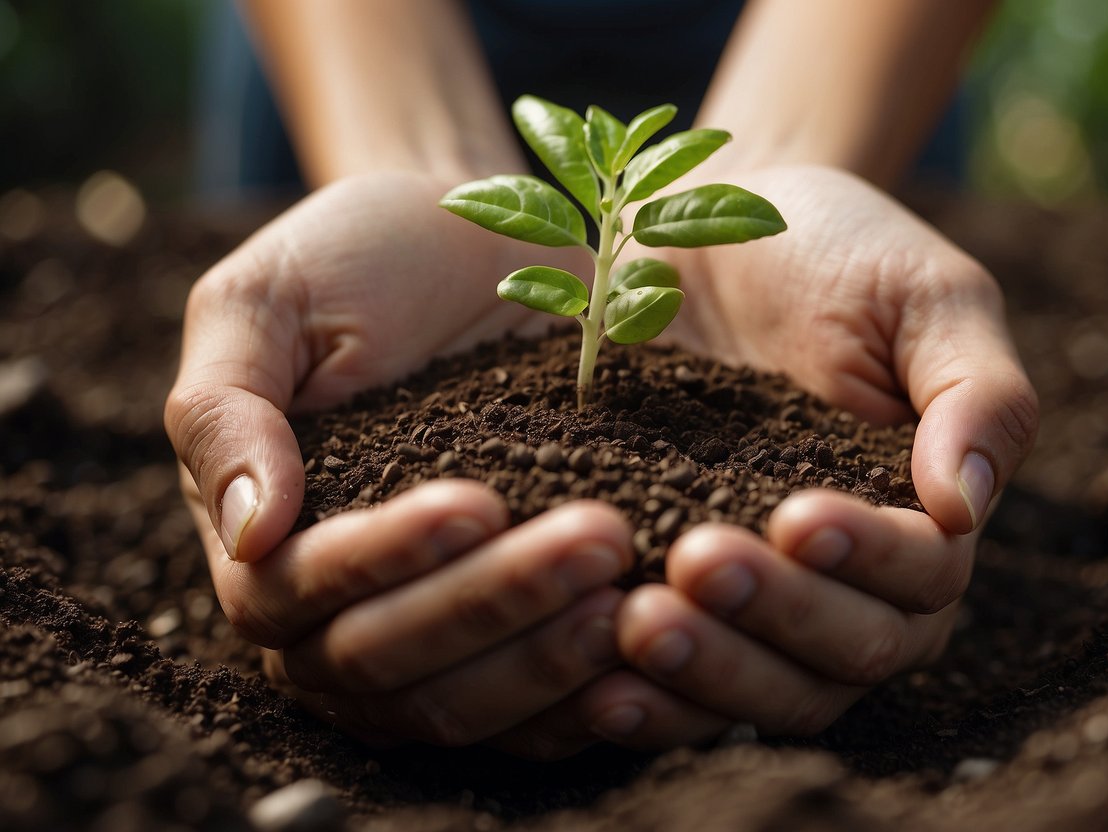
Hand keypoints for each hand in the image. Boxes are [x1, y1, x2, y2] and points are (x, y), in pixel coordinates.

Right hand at [164, 172, 634, 752]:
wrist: (481, 242)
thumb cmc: (363, 260)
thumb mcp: (267, 303)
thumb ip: (227, 411)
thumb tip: (249, 532)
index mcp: (263, 538)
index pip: (295, 592)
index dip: (382, 559)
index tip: (476, 502)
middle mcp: (338, 608)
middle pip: (388, 662)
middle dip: (489, 607)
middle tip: (596, 542)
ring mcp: (428, 632)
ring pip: (465, 701)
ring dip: (547, 660)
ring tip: (631, 600)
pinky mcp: (511, 634)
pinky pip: (535, 709)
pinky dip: (584, 696)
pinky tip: (648, 653)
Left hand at [524, 166, 1037, 749]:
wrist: (705, 224)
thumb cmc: (833, 251)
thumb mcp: (924, 295)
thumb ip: (977, 393)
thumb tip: (965, 507)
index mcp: (924, 518)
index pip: (920, 577)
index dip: (865, 557)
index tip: (795, 513)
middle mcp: (853, 583)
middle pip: (843, 653)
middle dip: (774, 616)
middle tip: (693, 567)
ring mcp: (765, 601)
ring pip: (765, 688)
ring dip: (706, 673)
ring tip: (634, 626)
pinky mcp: (679, 601)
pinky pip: (680, 681)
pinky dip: (649, 695)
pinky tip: (594, 685)